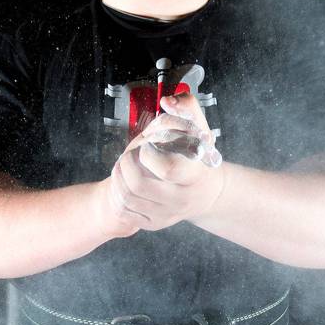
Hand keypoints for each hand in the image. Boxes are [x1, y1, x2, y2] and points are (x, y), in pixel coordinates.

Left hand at [94, 93, 225, 237]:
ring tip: (122, 165)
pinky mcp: (155, 224)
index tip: (147, 144)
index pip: (169, 168)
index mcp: (195, 176)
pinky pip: (125, 212)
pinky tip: (123, 181)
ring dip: (117, 177)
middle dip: (126, 165)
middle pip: (140, 185)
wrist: (207, 194)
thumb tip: (168, 101)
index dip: (150, 154)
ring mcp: (168, 214)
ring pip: (128, 198)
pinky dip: (117, 194)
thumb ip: (187, 108)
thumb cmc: (199, 156)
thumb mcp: (200, 129)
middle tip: (128, 154)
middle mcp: (182, 199)